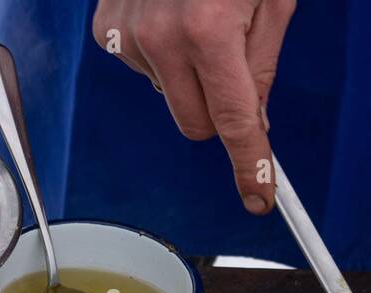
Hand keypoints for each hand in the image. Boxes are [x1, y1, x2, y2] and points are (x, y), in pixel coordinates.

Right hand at [92, 0, 294, 213]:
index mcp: (208, 29)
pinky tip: (170, 16)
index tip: (258, 197)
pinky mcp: (107, 30)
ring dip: (188, 74)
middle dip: (219, 112)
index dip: (250, 167)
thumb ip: (263, 64)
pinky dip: (162, 54)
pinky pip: (145, 71)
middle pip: (197, 126)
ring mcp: (128, 34)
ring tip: (197, 20)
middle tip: (232, 65)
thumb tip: (255, 119)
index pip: (234, 124)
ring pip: (169, 98)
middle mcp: (161, 36)